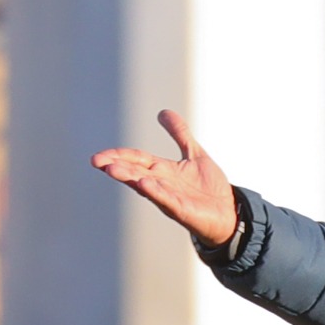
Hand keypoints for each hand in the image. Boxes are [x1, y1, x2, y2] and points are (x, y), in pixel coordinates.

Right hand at [91, 108, 240, 246]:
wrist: (228, 212)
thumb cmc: (209, 188)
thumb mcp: (194, 153)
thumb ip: (180, 133)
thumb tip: (163, 112)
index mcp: (162, 171)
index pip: (136, 160)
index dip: (118, 156)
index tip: (98, 155)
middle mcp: (162, 184)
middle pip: (135, 172)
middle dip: (116, 166)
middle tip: (97, 161)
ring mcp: (171, 198)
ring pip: (146, 186)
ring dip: (129, 178)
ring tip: (112, 170)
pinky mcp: (183, 210)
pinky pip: (167, 200)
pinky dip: (155, 192)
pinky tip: (144, 184)